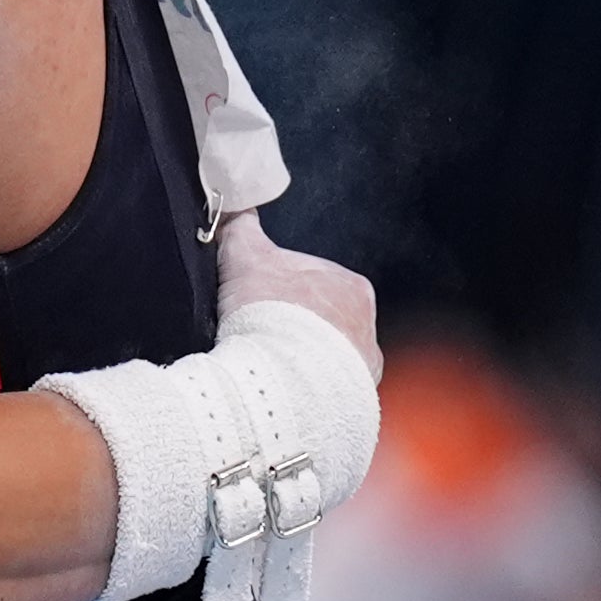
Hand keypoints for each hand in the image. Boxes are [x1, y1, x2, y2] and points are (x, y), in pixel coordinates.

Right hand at [212, 210, 380, 383]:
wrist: (284, 377)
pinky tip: (280, 387)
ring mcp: (361, 366)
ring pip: (323, 357)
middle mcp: (366, 326)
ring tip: (266, 364)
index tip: (253, 303)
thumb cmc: (270, 312)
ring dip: (297, 359)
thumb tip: (234, 202)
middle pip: (319, 321)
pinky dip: (303, 387)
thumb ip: (240, 227)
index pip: (311, 281)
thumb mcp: (245, 256)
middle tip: (256, 333)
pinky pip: (324, 388)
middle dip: (290, 326)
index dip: (275, 289)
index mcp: (350, 286)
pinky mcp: (351, 398)